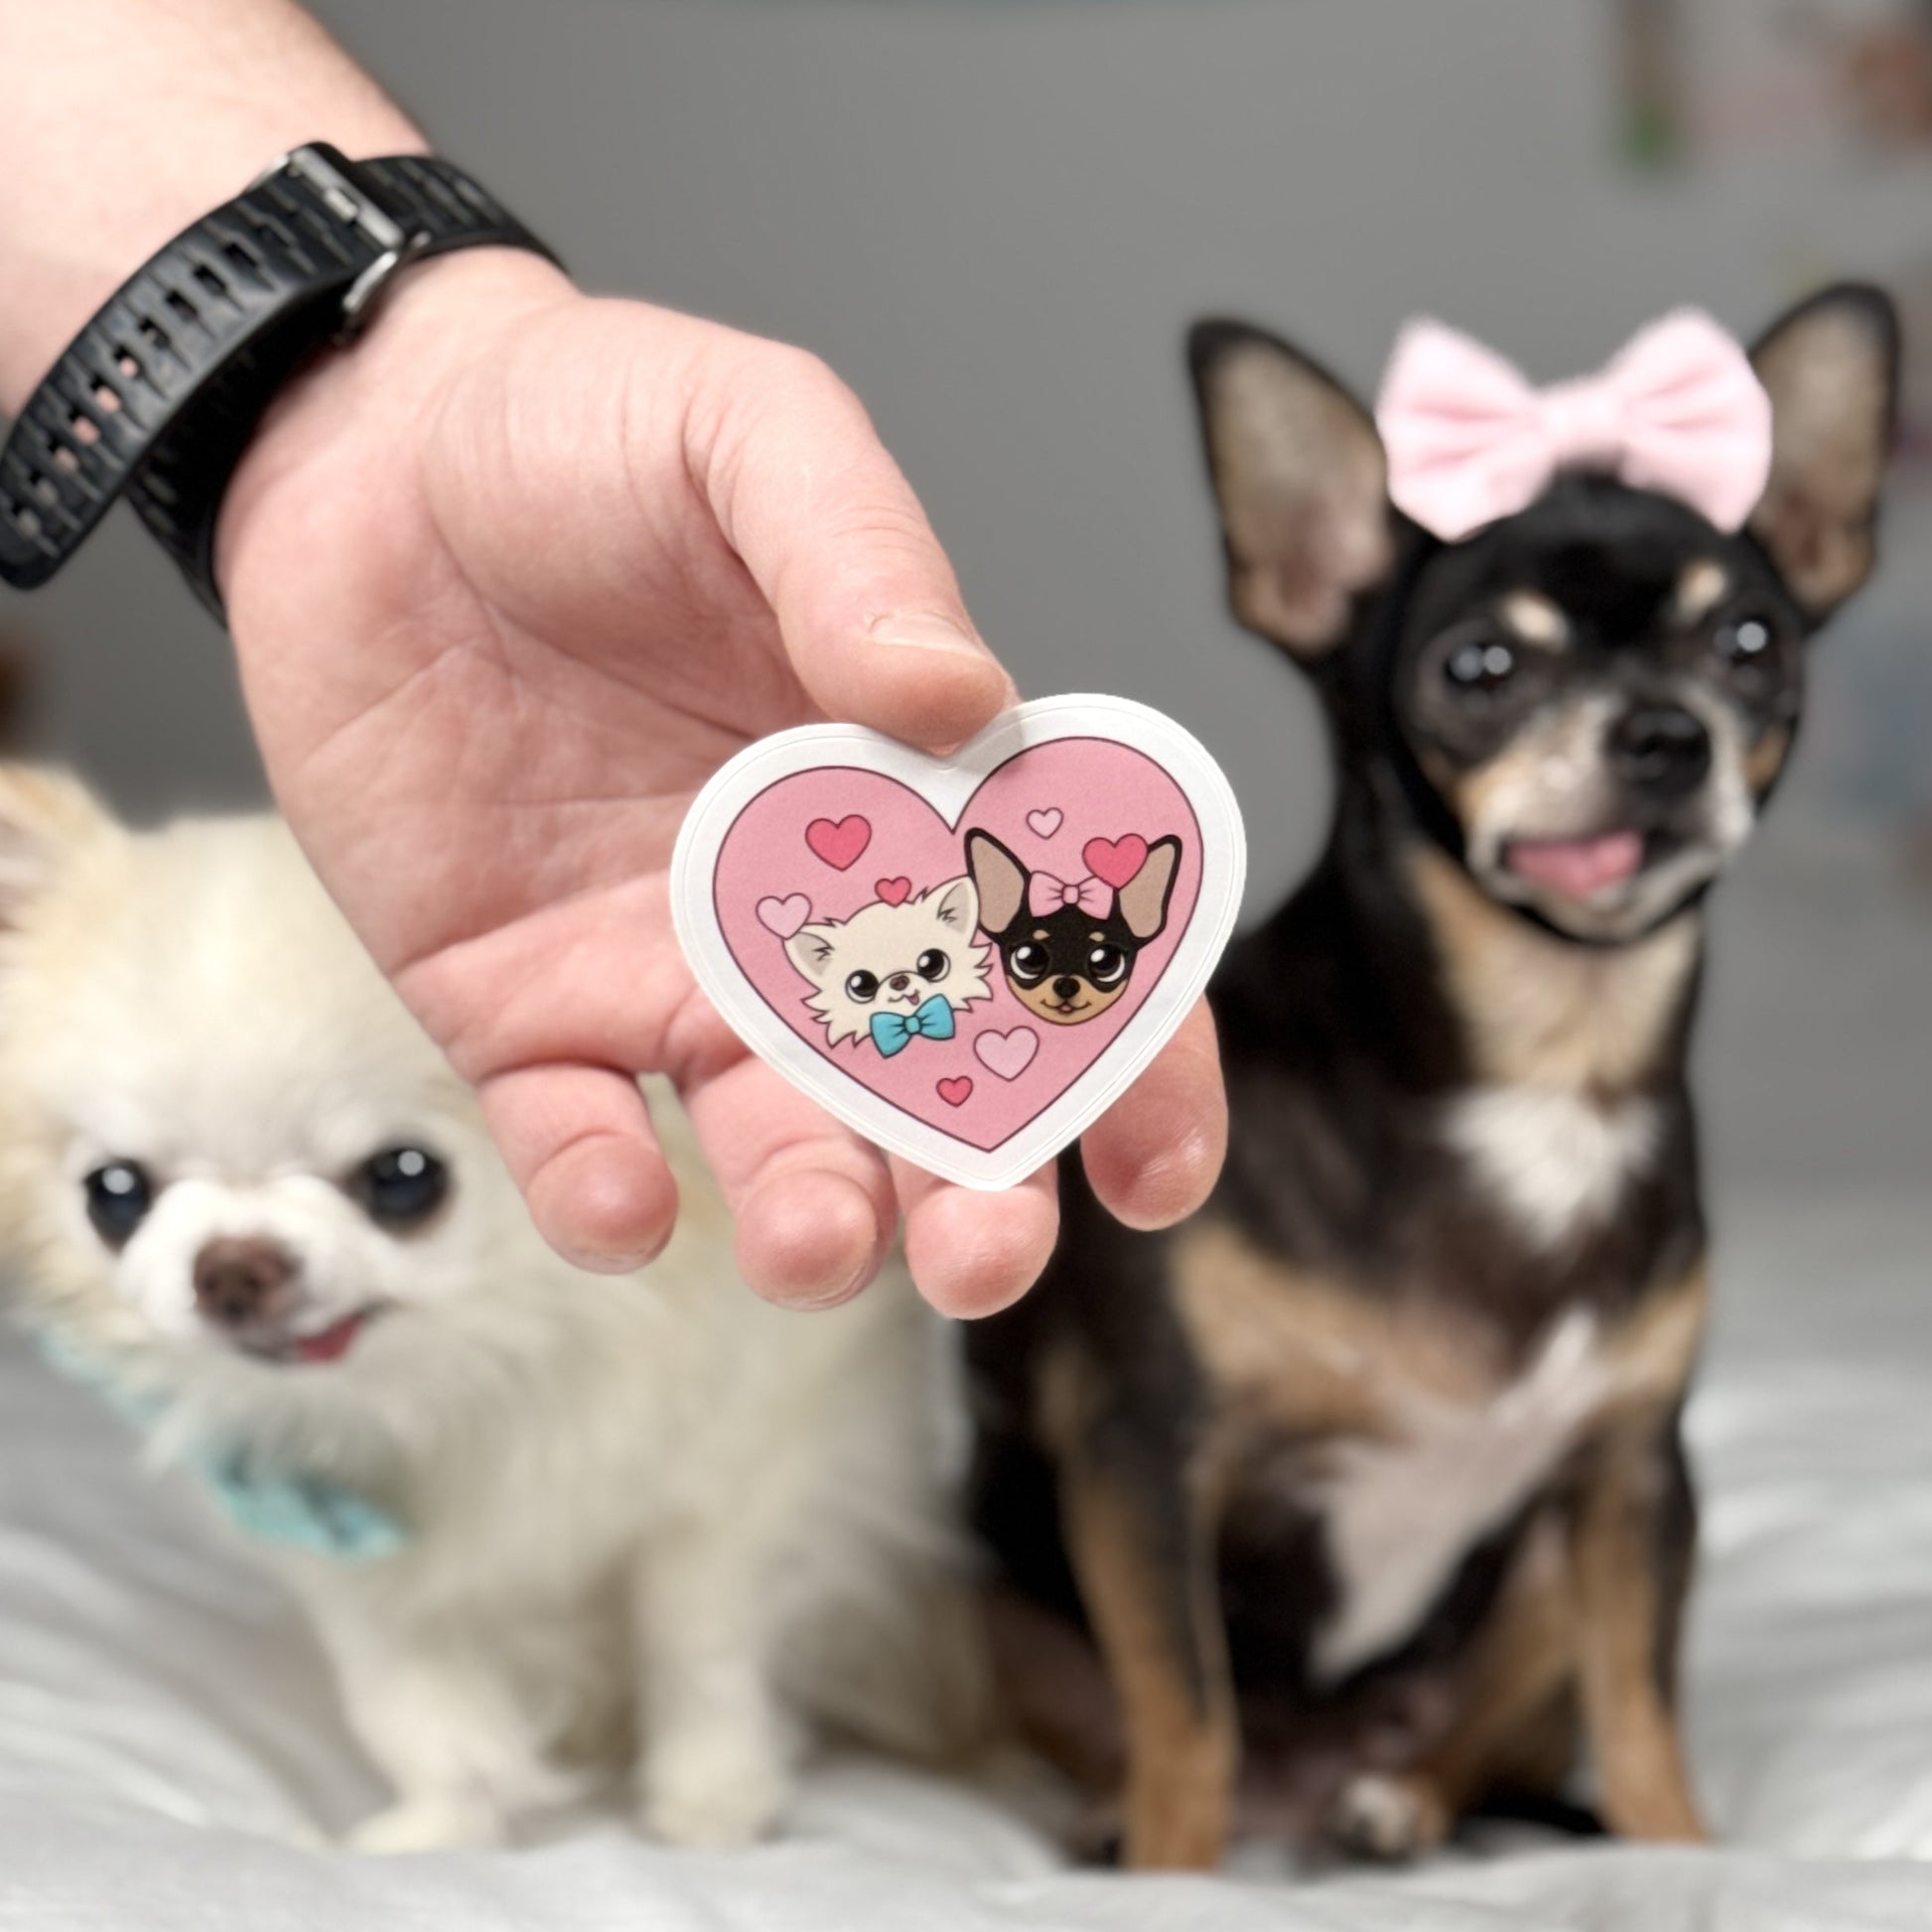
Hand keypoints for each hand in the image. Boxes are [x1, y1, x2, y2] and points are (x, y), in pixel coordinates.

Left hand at [215, 251, 1225, 1315]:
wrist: (361, 455)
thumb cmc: (586, 429)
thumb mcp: (749, 440)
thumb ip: (860, 559)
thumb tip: (962, 697)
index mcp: (913, 788)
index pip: (1062, 946)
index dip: (1129, 1067)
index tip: (1155, 1169)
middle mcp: (817, 908)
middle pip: (936, 1088)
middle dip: (977, 1192)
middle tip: (985, 1253)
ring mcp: (672, 968)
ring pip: (775, 1141)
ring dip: (814, 1216)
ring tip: (817, 1248)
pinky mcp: (524, 1006)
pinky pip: (580, 1133)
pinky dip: (607, 1190)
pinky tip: (623, 1198)